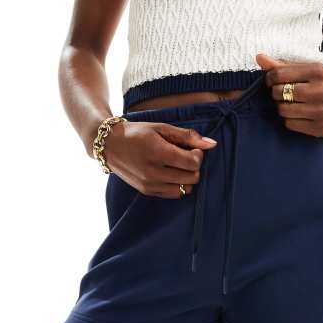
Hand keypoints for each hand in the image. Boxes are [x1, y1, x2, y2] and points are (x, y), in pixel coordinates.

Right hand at [103, 121, 217, 197]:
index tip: (191, 147)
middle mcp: (153, 172)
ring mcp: (149, 184)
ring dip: (187, 177)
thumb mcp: (161, 127)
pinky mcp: (147, 191)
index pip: (193, 162)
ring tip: (177, 164)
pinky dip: (178, 184)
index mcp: (158, 152)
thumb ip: (188, 136)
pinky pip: (174, 194)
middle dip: (194, 165)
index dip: (198, 154)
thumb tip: (213, 144)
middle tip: (185, 154)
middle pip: (192, 177)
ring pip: (186, 189)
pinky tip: (170, 172)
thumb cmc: (137, 132)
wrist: (109, 144)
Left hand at [256, 53, 322, 136]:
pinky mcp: (321, 128)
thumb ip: (284, 65)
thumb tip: (259, 58)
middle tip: (283, 93)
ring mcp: (322, 111)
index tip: (273, 80)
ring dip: (282, 107)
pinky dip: (290, 119)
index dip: (270, 78)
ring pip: (283, 110)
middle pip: (279, 93)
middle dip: (276, 93)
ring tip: (291, 103)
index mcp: (318, 72)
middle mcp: (321, 91)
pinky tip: (300, 114)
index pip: (279, 74)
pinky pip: (290, 124)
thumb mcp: (311, 70)